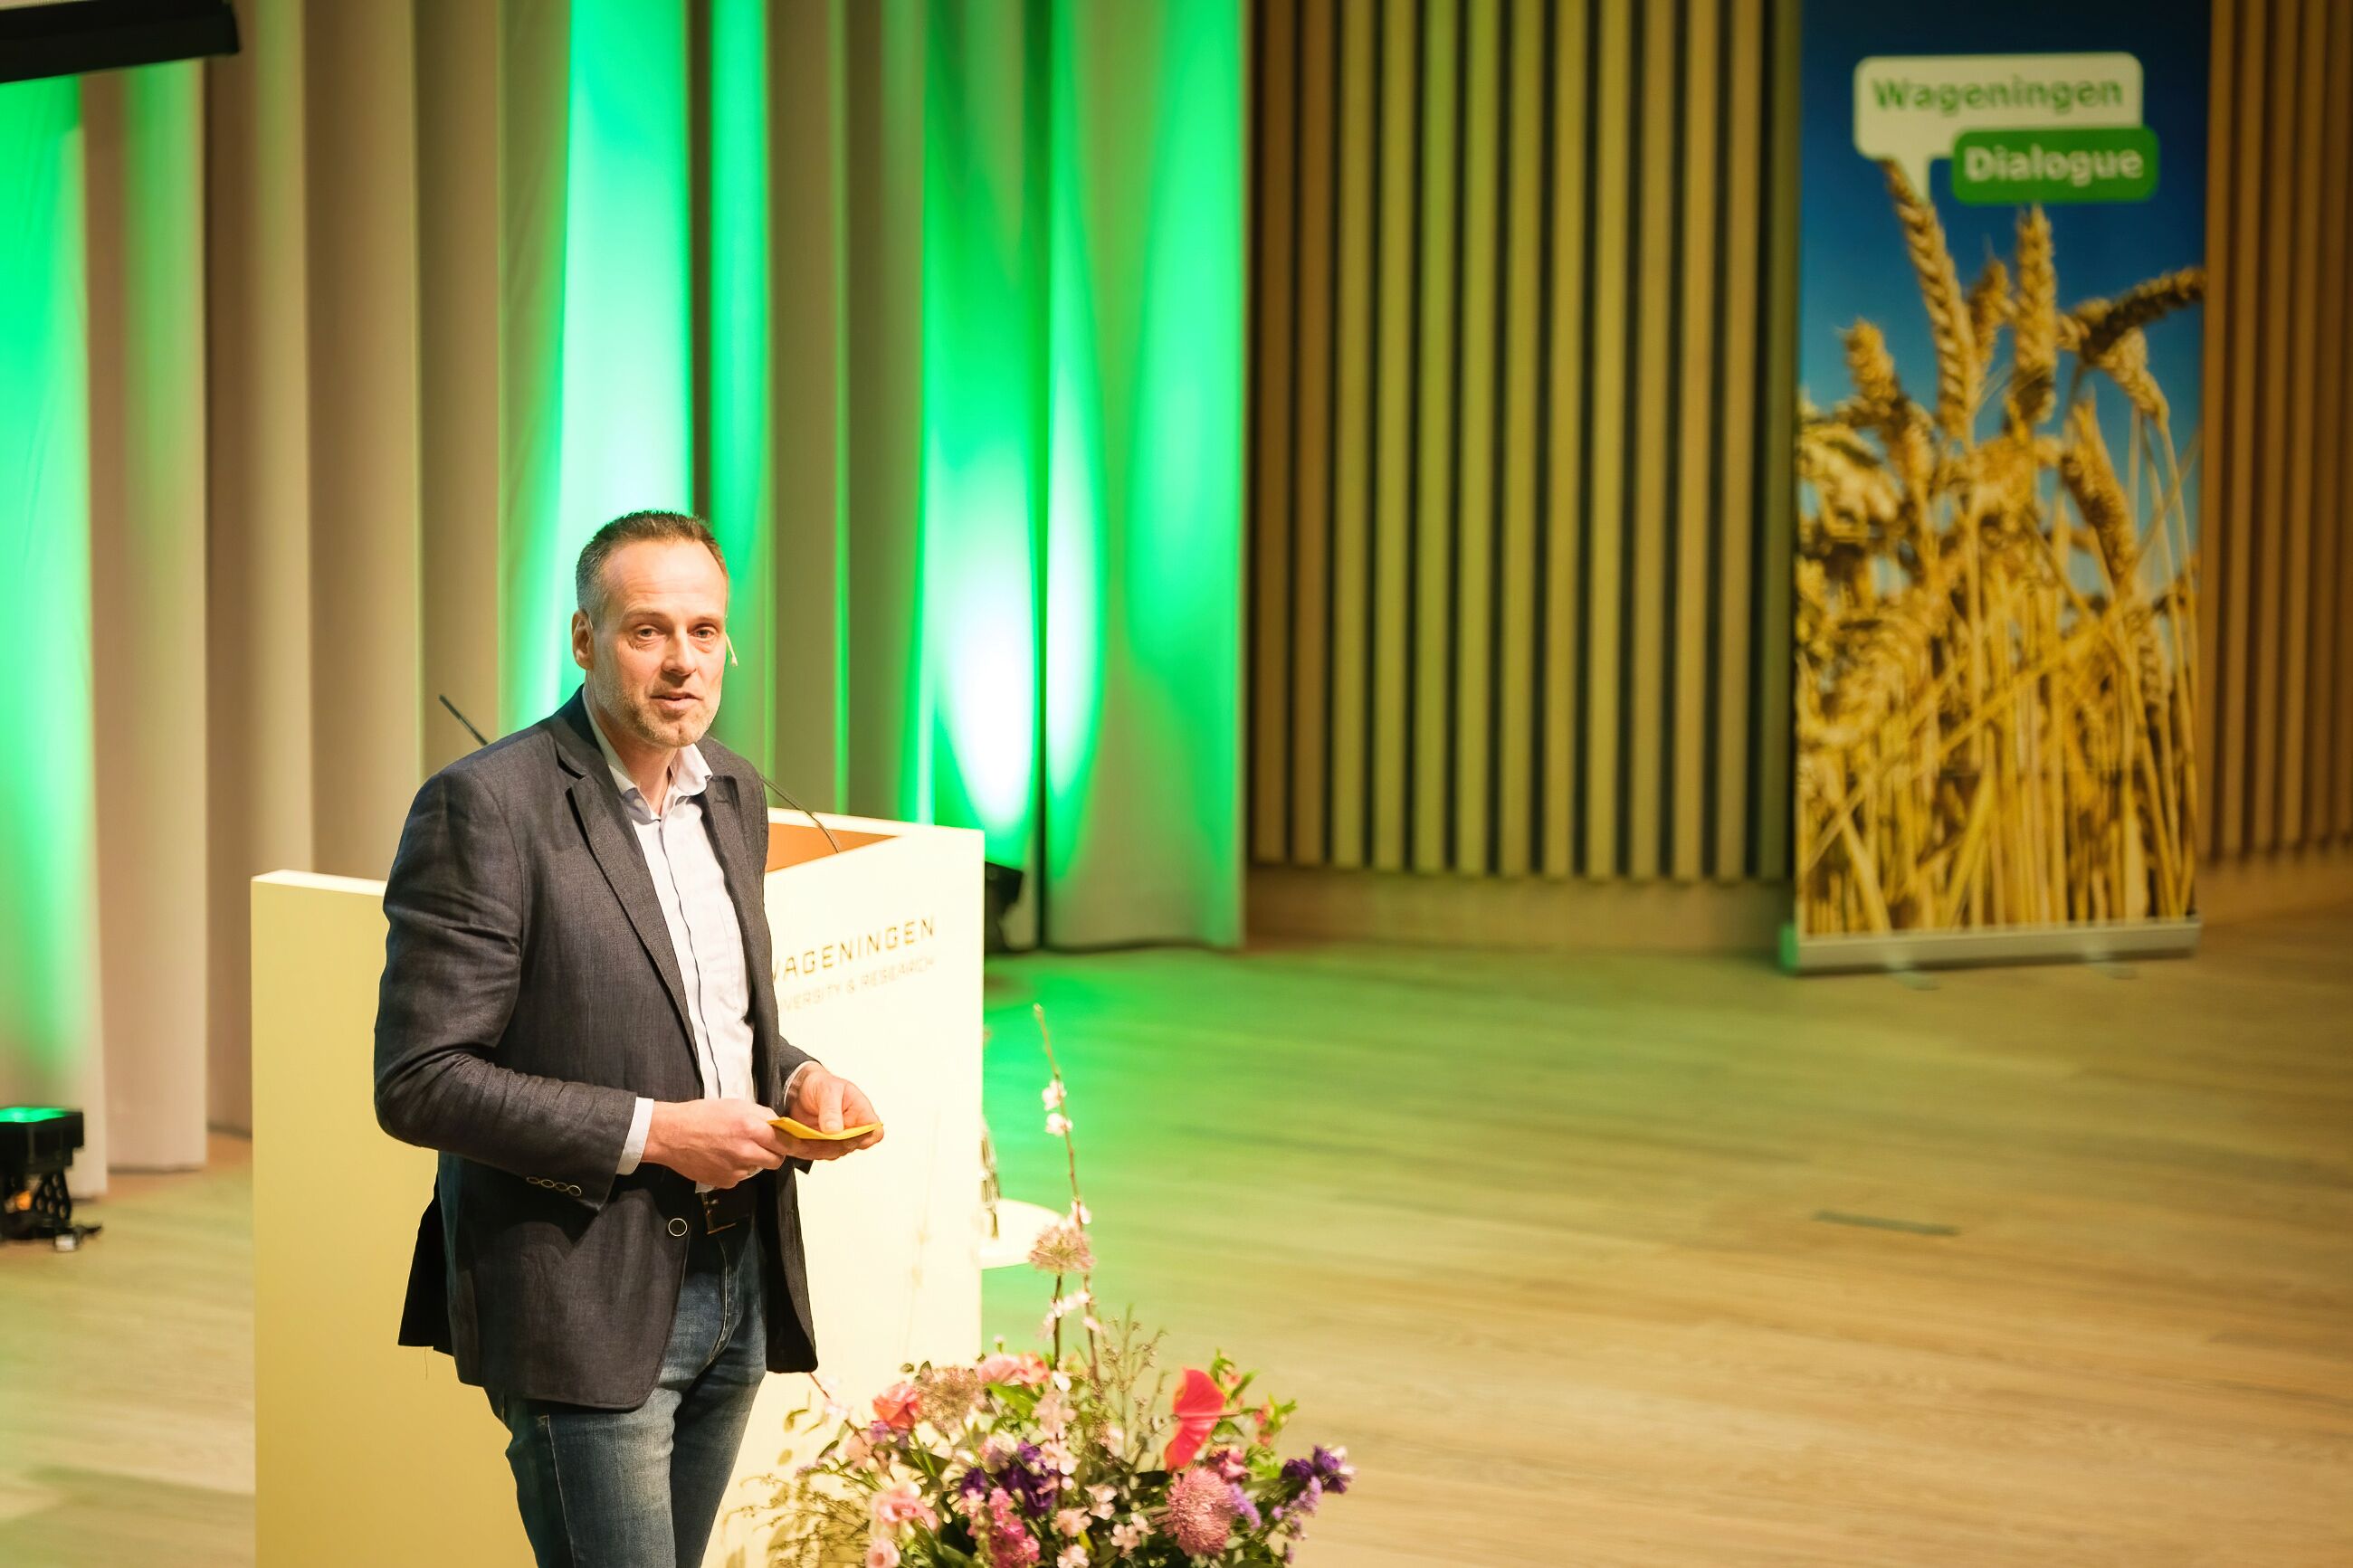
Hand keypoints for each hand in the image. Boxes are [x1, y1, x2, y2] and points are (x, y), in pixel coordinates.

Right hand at [643, 1099, 794, 1186]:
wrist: (671, 1135)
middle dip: (773, 1153)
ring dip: (753, 1161)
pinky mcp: (725, 1181)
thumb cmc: (701, 1115)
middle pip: (776, 1160)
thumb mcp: (736, 1105)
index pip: (786, 1142)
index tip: (790, 1143)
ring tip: (734, 1148)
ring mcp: (736, 1169)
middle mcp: (747, 1151)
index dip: (789, 1142)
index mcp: (752, 1128)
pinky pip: (740, 1177)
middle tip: (762, 1145)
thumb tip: (779, 1125)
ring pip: (758, 1169)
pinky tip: (721, 1158)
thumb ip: (761, 1116)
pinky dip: (736, 1170)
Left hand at [783, 1067, 884, 1159]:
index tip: (847, 1135)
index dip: (865, 1137)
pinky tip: (795, 1143)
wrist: (800, 1088)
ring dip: (816, 1149)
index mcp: (861, 1112)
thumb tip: (834, 1130)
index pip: (874, 1131)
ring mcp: (837, 1139)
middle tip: (815, 1136)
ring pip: (833, 1153)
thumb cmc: (821, 1084)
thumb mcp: (828, 1090)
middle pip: (850, 1146)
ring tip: (801, 1140)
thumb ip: (831, 1110)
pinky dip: (806, 1150)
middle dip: (832, 1144)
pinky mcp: (821, 1145)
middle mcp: (852, 1128)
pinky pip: (817, 1154)